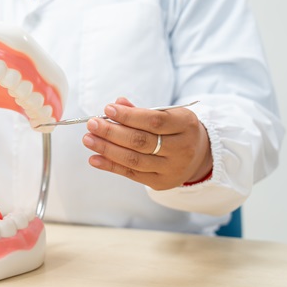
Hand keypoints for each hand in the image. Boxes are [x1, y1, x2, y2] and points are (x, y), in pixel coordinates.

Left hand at [82, 97, 212, 189]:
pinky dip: (110, 166)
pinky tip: (95, 158)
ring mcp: (172, 168)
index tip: (108, 109)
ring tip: (89, 139)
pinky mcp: (160, 182)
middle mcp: (182, 148)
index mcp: (186, 125)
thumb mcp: (167, 115)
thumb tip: (118, 103)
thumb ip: (141, 111)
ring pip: (134, 160)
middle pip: (141, 141)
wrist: (198, 155)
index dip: (129, 116)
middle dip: (112, 132)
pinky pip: (131, 174)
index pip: (154, 121)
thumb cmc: (176, 131)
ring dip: (107, 149)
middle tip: (92, 124)